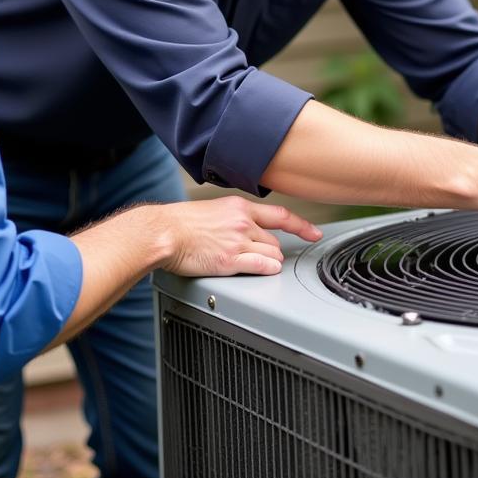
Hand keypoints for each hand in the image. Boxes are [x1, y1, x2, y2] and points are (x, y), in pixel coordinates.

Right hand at [156, 196, 321, 276]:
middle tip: (257, 257)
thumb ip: (233, 217)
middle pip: (275, 241)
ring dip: (268, 262)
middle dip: (271, 252)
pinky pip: (262, 266)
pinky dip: (267, 270)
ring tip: (250, 264)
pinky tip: (264, 270)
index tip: (314, 232)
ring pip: (272, 255)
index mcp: (239, 207)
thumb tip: (245, 226)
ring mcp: (238, 241)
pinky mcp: (231, 260)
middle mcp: (243, 222)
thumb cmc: (180, 223)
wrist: (163, 232)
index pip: (280, 215)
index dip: (302, 225)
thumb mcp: (213, 210)